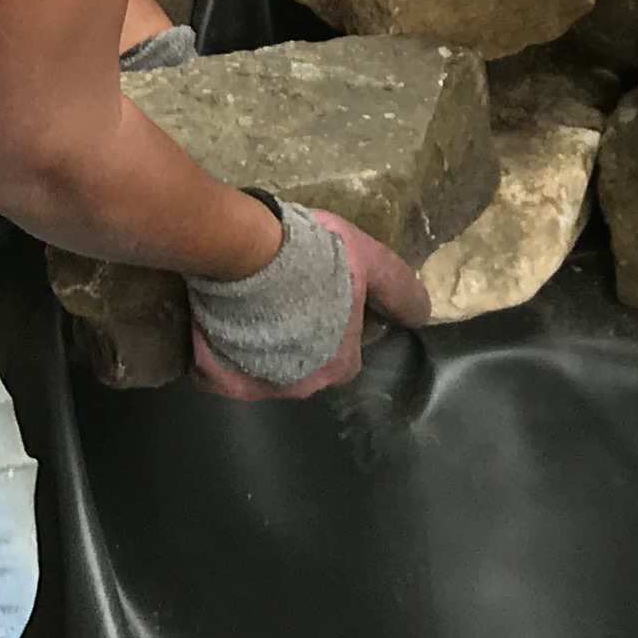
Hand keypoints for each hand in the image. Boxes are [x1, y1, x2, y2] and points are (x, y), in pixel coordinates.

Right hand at [193, 214, 433, 400]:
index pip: (346, 358)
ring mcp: (255, 386)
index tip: (322, 302)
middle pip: (305, 368)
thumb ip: (400, 290)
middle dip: (298, 342)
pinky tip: (220, 323)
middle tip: (284, 301)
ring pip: (263, 370)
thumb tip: (423, 316)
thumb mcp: (371, 260)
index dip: (337, 330)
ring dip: (261, 348)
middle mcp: (300, 386)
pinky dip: (222, 354)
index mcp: (338, 365)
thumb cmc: (312, 257)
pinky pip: (222, 371)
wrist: (243, 252)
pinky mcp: (215, 379)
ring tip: (250, 307)